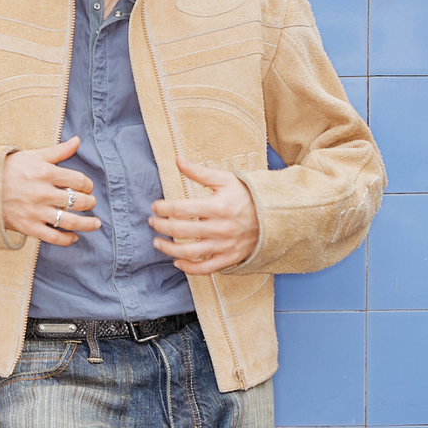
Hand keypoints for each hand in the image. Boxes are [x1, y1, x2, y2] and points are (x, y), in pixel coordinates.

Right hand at [2, 137, 100, 244]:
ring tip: (95, 224)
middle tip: (90, 203)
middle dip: (89, 203)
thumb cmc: (8, 169)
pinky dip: (67, 239)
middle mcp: (43, 193)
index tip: (87, 187)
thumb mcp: (33, 156)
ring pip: (71, 221)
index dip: (88, 185)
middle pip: (78, 201)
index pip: (78, 180)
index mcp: (45, 173)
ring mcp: (36, 212)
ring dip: (87, 224)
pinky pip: (54, 237)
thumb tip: (78, 140)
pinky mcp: (28, 227)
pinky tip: (74, 236)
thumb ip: (58, 151)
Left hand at [149, 156, 258, 274]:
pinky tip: (177, 261)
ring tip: (157, 242)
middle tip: (152, 222)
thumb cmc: (249, 195)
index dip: (163, 208)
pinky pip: (205, 268)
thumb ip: (200, 172)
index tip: (155, 206)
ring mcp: (225, 245)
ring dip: (169, 249)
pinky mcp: (230, 258)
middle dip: (161, 227)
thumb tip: (178, 160)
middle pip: (181, 231)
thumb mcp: (226, 180)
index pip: (181, 209)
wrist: (276, 216)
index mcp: (218, 207)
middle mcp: (220, 228)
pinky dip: (188, 268)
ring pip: (189, 252)